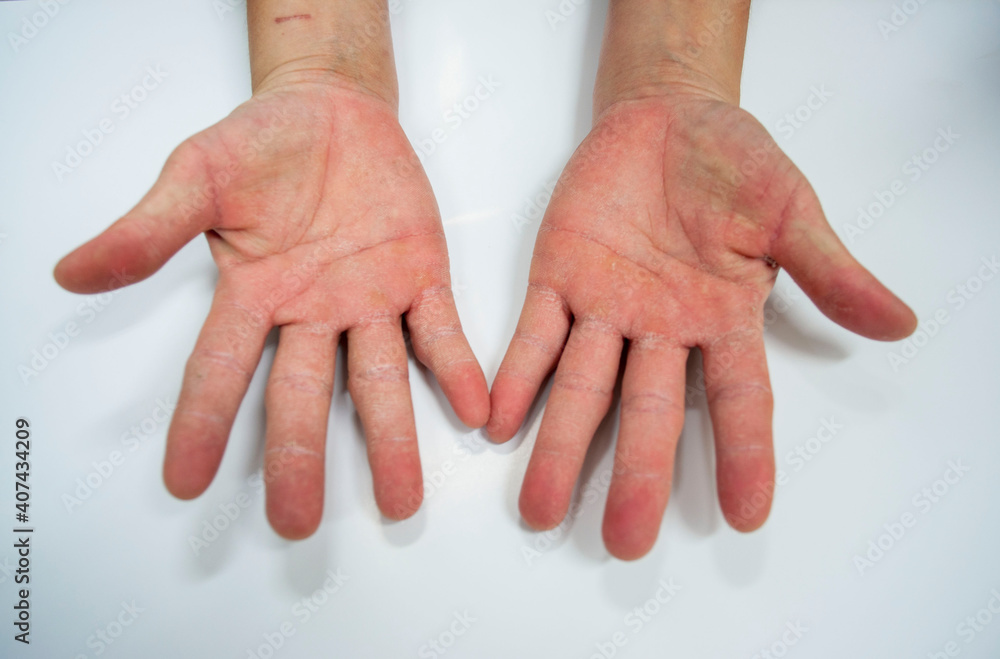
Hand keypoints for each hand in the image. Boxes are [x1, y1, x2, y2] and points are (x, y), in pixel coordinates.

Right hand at [55, 77, 489, 537]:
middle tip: (295, 524)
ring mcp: (370, 300)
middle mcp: (312, 311)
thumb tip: (74, 273)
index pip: (221, 368)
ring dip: (392, 438)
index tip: (184, 480)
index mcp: (256, 293)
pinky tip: (474, 412)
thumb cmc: (263, 143)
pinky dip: (457, 368)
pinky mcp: (421, 277)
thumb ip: (150, 227)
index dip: (202, 422)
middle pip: (303, 395)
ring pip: (378, 379)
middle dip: (301, 457)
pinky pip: (440, 331)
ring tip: (402, 500)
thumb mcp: (199, 174)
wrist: (335, 109)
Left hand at [487, 93, 915, 558]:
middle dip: (637, 473)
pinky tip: (498, 420)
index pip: (740, 399)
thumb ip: (829, 268)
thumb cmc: (733, 161)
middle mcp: (662, 329)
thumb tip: (898, 323)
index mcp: (724, 318)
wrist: (667, 113)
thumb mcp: (789, 209)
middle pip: (650, 412)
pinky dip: (517, 375)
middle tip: (624, 540)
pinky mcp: (558, 278)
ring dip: (560, 445)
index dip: (744, 454)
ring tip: (538, 507)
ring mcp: (606, 308)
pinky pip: (535, 336)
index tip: (749, 514)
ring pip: (583, 388)